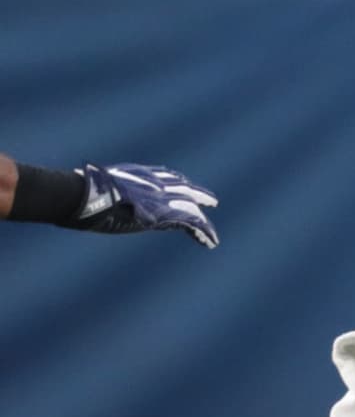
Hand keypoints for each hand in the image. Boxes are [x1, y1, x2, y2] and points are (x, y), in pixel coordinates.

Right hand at [78, 163, 219, 248]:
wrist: (93, 194)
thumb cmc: (87, 190)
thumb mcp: (95, 182)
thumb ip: (99, 182)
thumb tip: (79, 176)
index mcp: (142, 175)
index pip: (166, 176)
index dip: (176, 181)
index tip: (184, 182)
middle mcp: (158, 184)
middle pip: (185, 189)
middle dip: (198, 195)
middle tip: (211, 201)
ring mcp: (165, 198)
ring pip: (192, 209)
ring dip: (203, 222)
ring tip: (212, 234)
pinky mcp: (168, 215)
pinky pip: (192, 224)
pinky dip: (203, 233)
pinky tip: (210, 242)